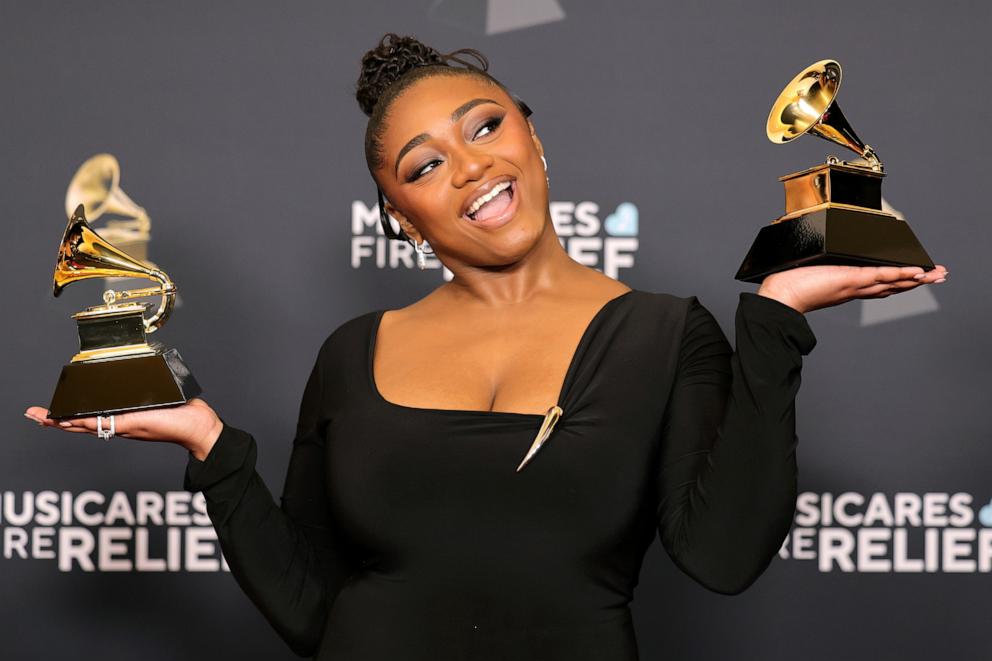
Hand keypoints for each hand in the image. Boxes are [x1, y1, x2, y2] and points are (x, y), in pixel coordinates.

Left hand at [23, 397, 223, 460]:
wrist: (199, 427)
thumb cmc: (174, 427)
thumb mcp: (140, 423)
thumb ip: (118, 421)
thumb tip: (94, 420)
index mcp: (118, 425)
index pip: (80, 422)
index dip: (59, 420)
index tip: (40, 415)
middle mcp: (121, 422)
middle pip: (81, 421)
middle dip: (58, 419)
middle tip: (36, 414)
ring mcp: (131, 417)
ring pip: (95, 416)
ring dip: (75, 415)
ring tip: (59, 413)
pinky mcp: (143, 410)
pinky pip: (114, 409)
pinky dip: (100, 409)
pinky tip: (100, 404)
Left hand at [756, 264, 948, 313]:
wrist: (780, 298)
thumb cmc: (788, 286)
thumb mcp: (812, 270)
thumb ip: (820, 264)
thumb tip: (817, 253)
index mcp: (847, 287)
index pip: (879, 284)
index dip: (899, 280)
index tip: (916, 276)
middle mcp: (855, 288)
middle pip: (893, 284)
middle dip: (917, 280)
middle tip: (939, 275)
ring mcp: (855, 284)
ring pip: (892, 281)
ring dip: (917, 277)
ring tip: (937, 274)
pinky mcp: (851, 279)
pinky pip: (881, 275)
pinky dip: (901, 273)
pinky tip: (918, 272)